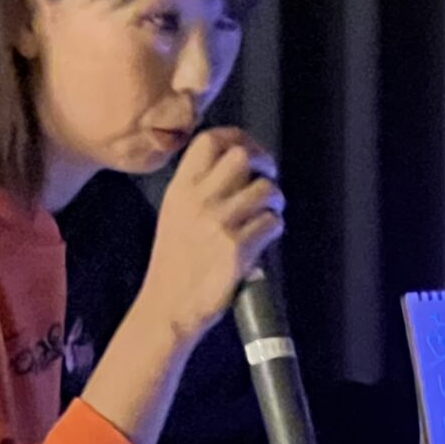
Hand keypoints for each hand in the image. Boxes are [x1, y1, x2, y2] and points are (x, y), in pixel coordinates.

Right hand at [139, 127, 284, 341]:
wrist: (169, 306)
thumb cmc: (175, 263)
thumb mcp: (175, 214)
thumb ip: (199, 187)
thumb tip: (236, 167)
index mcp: (181, 189)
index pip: (210, 141)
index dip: (238, 137)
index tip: (251, 150)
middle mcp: (199, 200)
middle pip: (242, 156)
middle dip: (264, 164)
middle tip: (267, 179)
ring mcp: (219, 223)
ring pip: (265, 188)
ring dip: (275, 199)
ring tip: (268, 212)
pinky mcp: (238, 248)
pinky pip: (272, 222)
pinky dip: (275, 227)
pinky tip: (265, 236)